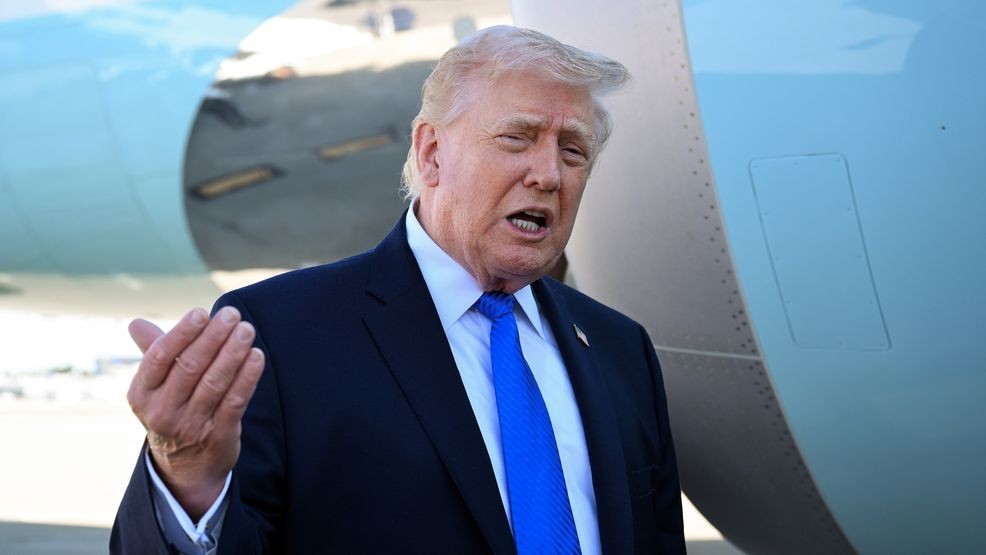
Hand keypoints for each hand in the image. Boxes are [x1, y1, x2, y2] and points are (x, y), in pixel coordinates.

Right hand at [126, 306, 264, 520]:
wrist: (185, 468)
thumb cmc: (172, 411)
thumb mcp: (155, 388)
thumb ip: (153, 352)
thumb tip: (135, 323)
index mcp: (141, 393)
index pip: (160, 357)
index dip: (182, 333)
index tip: (201, 312)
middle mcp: (162, 411)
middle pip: (190, 367)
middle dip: (213, 337)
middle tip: (232, 315)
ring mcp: (190, 426)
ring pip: (215, 382)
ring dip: (233, 353)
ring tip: (247, 330)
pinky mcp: (218, 436)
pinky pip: (235, 401)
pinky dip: (247, 377)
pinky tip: (257, 356)